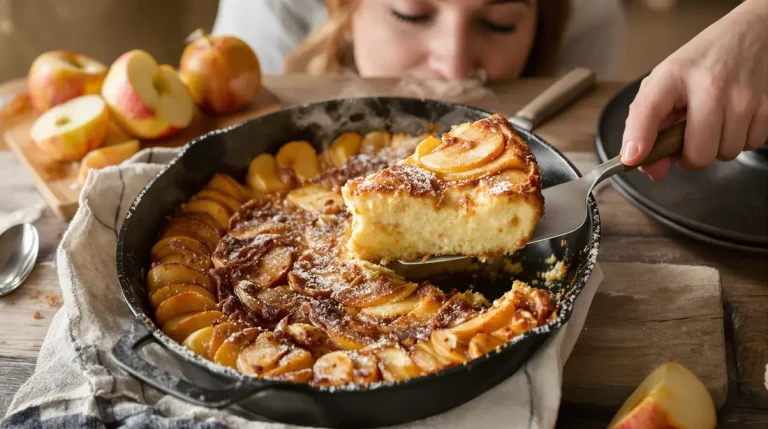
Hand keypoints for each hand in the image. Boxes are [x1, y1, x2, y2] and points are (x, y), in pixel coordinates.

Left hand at [620, 0, 767, 180]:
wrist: (745, 36)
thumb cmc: (697, 66)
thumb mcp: (663, 87)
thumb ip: (647, 128)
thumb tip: (651, 170)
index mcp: (671, 77)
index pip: (648, 109)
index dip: (639, 138)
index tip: (633, 158)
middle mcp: (709, 85)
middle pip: (698, 154)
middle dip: (690, 156)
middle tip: (687, 138)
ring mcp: (742, 96)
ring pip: (725, 154)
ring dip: (715, 148)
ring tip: (711, 122)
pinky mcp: (766, 105)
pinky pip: (749, 146)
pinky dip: (738, 140)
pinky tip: (731, 120)